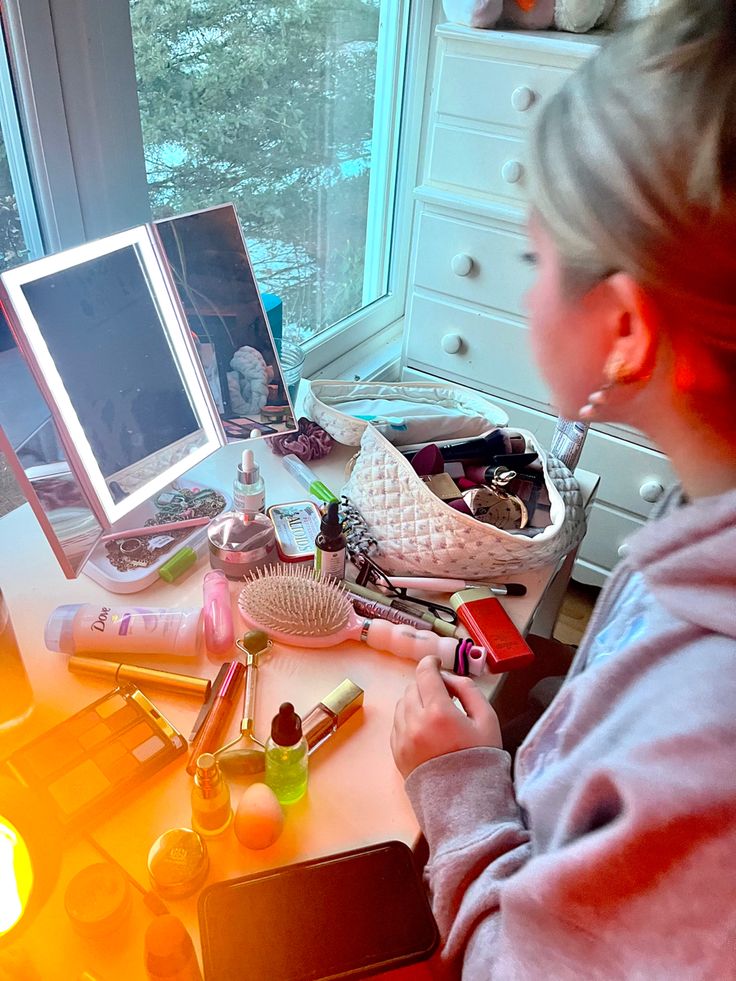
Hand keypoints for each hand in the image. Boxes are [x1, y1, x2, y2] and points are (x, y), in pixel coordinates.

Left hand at [390, 655, 502, 778]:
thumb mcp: (487, 719)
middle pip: (413, 687)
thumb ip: (468, 690)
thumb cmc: (480, 758)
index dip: (430, 663)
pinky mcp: (396, 752)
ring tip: (434, 712)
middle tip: (442, 694)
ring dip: (416, 700)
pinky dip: (408, 718)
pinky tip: (425, 728)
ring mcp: (403, 738)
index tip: (436, 663)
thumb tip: (449, 678)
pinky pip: (397, 723)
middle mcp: (415, 722)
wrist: (465, 801)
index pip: (425, 673)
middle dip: (426, 684)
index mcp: (439, 712)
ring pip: (402, 704)